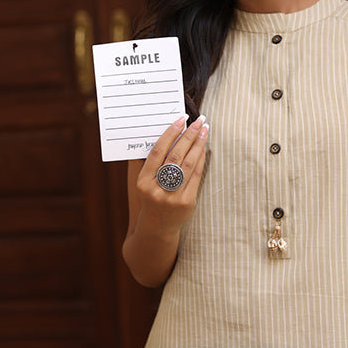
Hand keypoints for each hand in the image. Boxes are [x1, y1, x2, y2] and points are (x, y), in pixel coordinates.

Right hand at [135, 114, 208, 234]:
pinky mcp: (187, 202)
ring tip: (204, 130)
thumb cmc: (151, 197)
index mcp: (143, 181)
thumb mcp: (145, 181)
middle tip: (198, 121)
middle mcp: (157, 189)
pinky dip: (200, 159)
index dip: (170, 134)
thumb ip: (153, 162)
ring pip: (188, 164)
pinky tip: (203, 148)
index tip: (180, 120)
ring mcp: (173, 197)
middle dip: (189, 135)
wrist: (157, 226)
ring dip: (198, 144)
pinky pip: (196, 176)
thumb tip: (170, 133)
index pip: (157, 151)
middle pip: (176, 156)